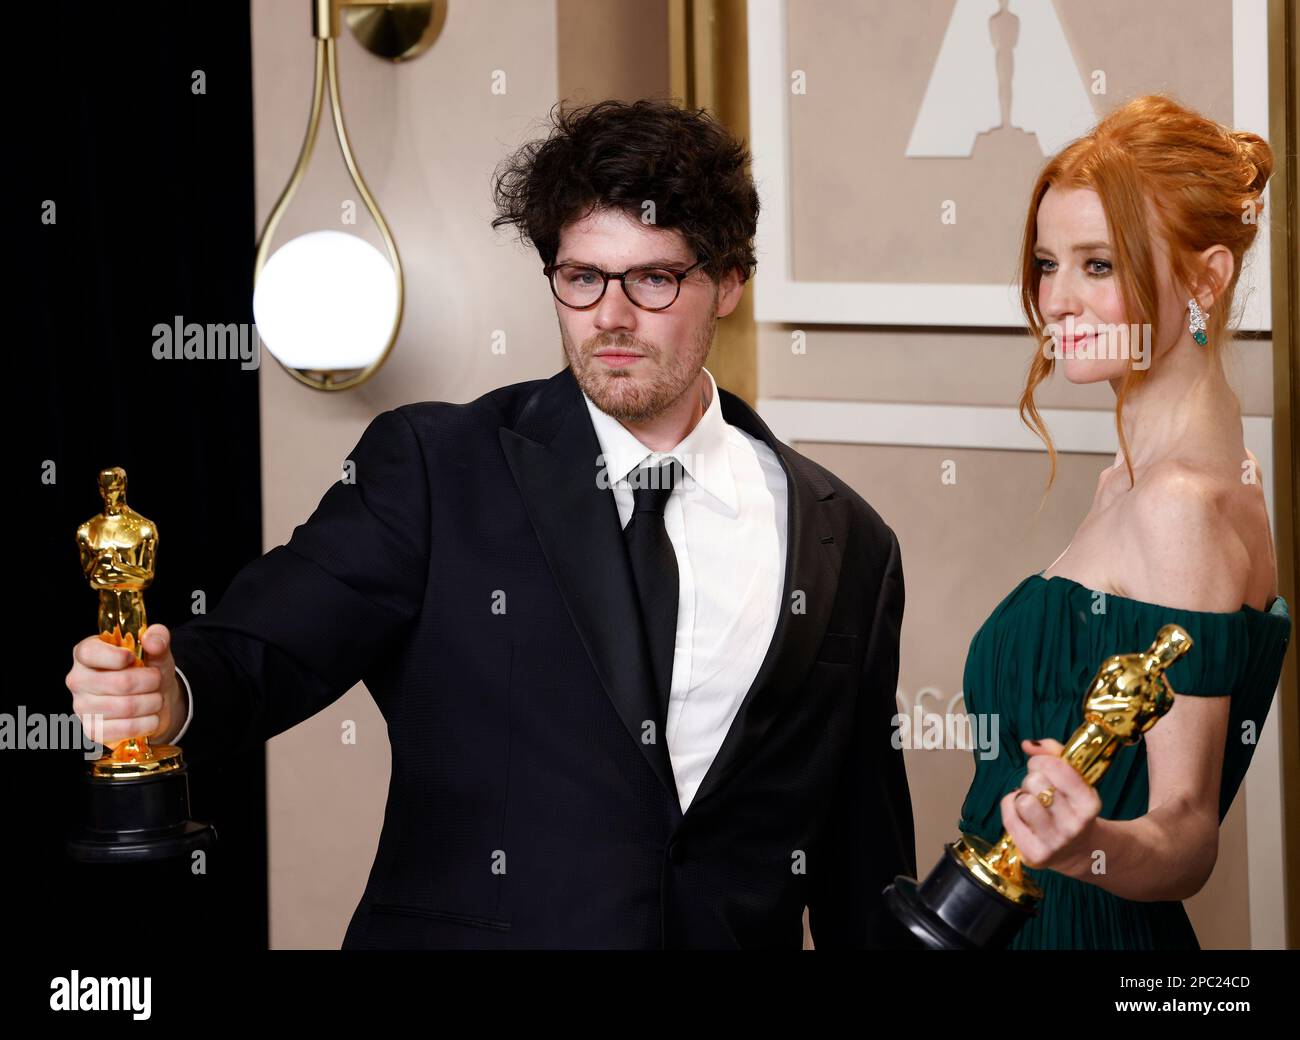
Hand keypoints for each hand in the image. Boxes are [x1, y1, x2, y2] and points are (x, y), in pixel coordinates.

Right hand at [66, 623, 184, 749]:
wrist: (153, 700)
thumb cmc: (147, 670)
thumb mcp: (156, 650)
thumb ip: (157, 638)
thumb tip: (151, 639)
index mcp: (86, 654)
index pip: (90, 653)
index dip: (117, 656)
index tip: (134, 657)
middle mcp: (78, 680)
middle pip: (120, 683)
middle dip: (151, 681)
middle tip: (157, 679)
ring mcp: (82, 707)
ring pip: (127, 707)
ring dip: (153, 702)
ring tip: (156, 697)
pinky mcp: (93, 730)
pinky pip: (126, 729)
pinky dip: (148, 723)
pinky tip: (150, 716)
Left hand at [1000, 738, 1101, 874]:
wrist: (1079, 850)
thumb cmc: (1072, 806)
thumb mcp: (1075, 779)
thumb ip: (1054, 753)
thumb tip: (1027, 744)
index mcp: (1089, 803)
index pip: (1057, 768)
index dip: (1042, 761)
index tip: (1042, 767)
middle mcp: (1074, 825)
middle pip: (1035, 783)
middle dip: (1032, 779)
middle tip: (1039, 788)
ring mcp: (1055, 843)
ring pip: (1022, 801)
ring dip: (1022, 796)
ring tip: (1033, 802)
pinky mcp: (1035, 855)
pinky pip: (1009, 818)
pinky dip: (1010, 809)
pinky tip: (1023, 814)